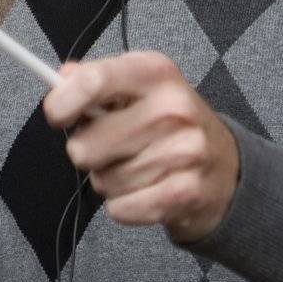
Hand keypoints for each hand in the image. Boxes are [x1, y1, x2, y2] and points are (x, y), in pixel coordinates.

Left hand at [42, 53, 240, 244]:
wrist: (226, 166)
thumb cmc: (170, 123)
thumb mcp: (139, 87)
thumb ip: (97, 79)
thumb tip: (62, 78)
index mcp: (156, 72)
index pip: (94, 81)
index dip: (62, 102)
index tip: (57, 115)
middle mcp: (173, 108)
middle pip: (86, 145)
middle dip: (89, 152)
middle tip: (113, 147)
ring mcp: (183, 151)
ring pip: (102, 181)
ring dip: (110, 180)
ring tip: (137, 167)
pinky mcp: (185, 192)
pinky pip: (120, 209)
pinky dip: (124, 206)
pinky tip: (146, 190)